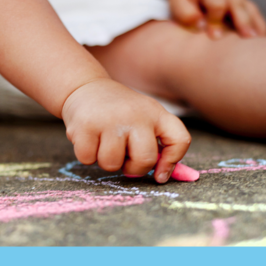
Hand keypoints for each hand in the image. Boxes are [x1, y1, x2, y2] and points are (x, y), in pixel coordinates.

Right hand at [62, 79, 191, 182]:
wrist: (85, 87)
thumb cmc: (119, 113)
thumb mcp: (143, 120)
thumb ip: (157, 146)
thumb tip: (163, 178)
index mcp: (156, 113)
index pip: (180, 140)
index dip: (173, 162)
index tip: (159, 174)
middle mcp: (136, 114)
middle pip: (145, 160)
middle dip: (133, 168)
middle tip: (124, 158)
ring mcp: (110, 119)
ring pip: (112, 164)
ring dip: (106, 161)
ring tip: (104, 143)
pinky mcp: (86, 125)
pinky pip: (88, 159)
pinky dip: (86, 155)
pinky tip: (89, 138)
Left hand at [165, 0, 265, 38]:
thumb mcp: (178, 1)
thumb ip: (185, 12)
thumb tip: (198, 23)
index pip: (217, 3)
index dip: (216, 20)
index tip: (214, 37)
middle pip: (238, 5)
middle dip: (242, 21)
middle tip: (246, 38)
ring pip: (250, 9)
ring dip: (255, 25)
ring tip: (260, 41)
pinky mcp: (244, 6)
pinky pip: (255, 15)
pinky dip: (260, 26)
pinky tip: (263, 41)